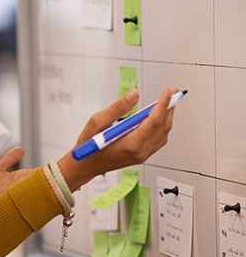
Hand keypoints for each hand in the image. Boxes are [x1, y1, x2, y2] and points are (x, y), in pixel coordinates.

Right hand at [58, 87, 177, 190]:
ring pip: (163, 134)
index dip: (163, 104)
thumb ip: (117, 108)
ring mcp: (143, 155)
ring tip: (167, 102)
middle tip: (172, 92)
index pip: (154, 121)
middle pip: (163, 127)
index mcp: (131, 144)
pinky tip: (158, 117)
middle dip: (169, 108)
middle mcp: (140, 151)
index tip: (168, 91)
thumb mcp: (97, 122)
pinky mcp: (142, 155)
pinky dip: (162, 126)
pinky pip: (158, 140)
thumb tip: (134, 95)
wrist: (85, 165)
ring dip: (167, 117)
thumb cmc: (88, 146)